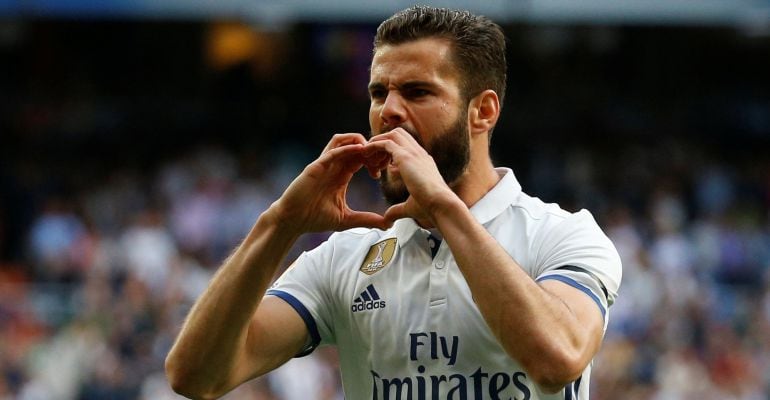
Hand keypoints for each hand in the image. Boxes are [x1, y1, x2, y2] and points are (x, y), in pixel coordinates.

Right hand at [273, 133, 389, 232]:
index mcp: (342, 174)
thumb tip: (388, 224)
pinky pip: (332, 150)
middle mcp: (334, 165)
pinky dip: (346, 147)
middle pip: (355, 145)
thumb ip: (367, 219)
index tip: (383, 170)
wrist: (293, 220)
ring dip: (359, 141)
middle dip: (371, 149)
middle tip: (381, 160)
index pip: (362, 157)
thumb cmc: (315, 218)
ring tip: (370, 153)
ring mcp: (324, 164)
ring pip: (342, 139)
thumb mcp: (347, 219)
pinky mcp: (316, 166)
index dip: (374, 159)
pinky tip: (358, 151)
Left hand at [364, 128, 456, 224]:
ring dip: (376, 143)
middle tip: (373, 159)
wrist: (441, 204)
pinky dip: (374, 147)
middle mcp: (419, 154)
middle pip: (398, 134)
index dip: (390, 153)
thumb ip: (397, 210)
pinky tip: (366, 156)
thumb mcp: (410, 207)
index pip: (405, 146)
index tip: (381, 167)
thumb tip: (387, 219)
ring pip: (391, 135)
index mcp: (423, 162)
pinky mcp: (405, 156)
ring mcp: (413, 152)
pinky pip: (385, 143)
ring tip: (366, 156)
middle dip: (382, 142)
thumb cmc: (431, 207)